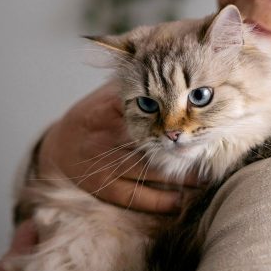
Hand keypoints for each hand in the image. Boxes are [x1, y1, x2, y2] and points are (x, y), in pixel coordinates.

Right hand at [38, 82, 199, 213]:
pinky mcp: (105, 188)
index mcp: (109, 108)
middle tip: (211, 147)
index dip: (178, 110)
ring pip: (152, 172)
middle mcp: (108, 136)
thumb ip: (135, 86)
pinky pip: (138, 198)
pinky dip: (163, 201)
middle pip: (156, 143)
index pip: (149, 108)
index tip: (200, 110)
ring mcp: (105, 164)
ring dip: (182, 177)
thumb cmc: (93, 116)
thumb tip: (170, 69)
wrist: (59, 147)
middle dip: (186, 147)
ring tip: (207, 177)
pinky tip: (182, 200)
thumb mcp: (108, 94)